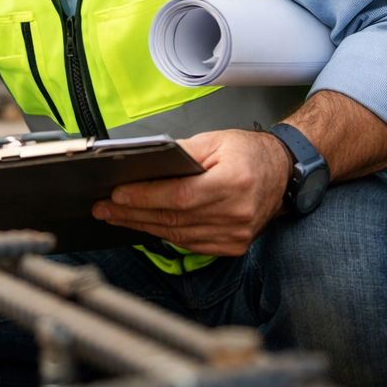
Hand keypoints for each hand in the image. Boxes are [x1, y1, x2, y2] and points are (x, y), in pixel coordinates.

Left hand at [91, 129, 291, 256]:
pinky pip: (190, 243)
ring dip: (142, 226)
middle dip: (132, 213)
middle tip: (103, 207)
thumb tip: (144, 163)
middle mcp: (236, 214)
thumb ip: (180, 153)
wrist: (283, 173)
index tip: (117, 194)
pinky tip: (143, 226)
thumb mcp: (214, 141)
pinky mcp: (233, 246)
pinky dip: (164, 234)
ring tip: (114, 216)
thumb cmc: (249, 153)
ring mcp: (236, 235)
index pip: (180, 196)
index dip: (146, 197)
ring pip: (178, 234)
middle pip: (174, 218)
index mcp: (233, 183)